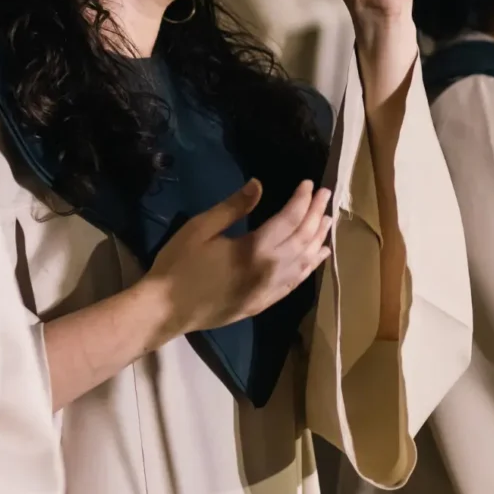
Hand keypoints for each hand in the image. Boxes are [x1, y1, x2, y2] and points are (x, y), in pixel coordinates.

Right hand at [148, 178, 331, 334]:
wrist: (166, 310)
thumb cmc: (179, 265)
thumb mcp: (201, 228)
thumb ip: (233, 207)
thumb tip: (259, 186)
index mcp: (255, 249)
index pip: (289, 219)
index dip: (301, 200)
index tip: (308, 183)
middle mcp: (270, 270)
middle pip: (302, 239)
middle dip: (315, 214)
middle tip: (325, 196)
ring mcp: (269, 290)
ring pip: (304, 262)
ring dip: (317, 239)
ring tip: (327, 221)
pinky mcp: (263, 304)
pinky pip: (295, 283)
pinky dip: (309, 267)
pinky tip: (316, 257)